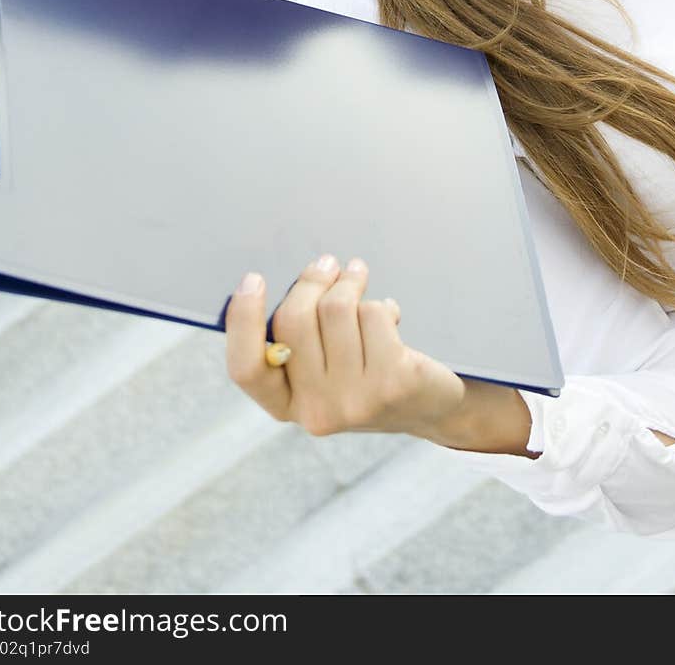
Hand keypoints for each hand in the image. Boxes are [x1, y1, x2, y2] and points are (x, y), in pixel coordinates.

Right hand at [225, 254, 466, 437]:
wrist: (431, 407)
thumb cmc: (367, 373)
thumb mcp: (325, 370)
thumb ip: (300, 339)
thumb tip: (302, 279)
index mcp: (288, 406)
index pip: (247, 368)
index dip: (243, 321)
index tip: (253, 279)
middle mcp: (315, 412)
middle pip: (294, 320)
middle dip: (313, 280)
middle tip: (329, 263)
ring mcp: (354, 401)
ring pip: (337, 309)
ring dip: (350, 282)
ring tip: (359, 276)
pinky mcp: (392, 383)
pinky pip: (373, 313)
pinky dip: (383, 304)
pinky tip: (391, 317)